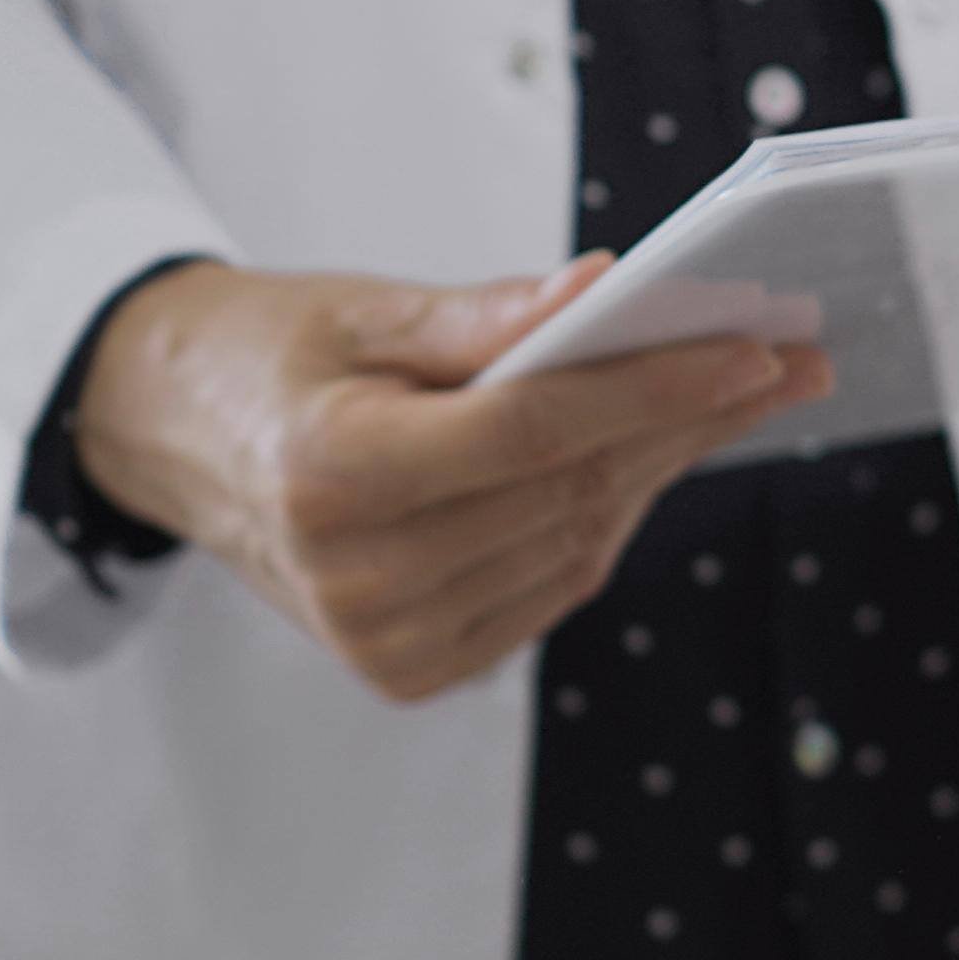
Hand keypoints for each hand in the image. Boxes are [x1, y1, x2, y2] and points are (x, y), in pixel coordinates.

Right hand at [68, 259, 829, 702]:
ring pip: (578, 544)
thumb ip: (485, 317)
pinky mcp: (410, 670)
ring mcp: (383, 640)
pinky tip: (644, 457)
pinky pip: (551, 588)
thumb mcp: (362, 311)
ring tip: (730, 395)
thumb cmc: (271, 356)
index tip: (754, 350)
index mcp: (329, 478)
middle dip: (687, 420)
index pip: (529, 432)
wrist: (173, 441)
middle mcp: (356, 577)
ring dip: (660, 467)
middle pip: (569, 489)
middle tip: (785, 360)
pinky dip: (605, 519)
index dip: (651, 389)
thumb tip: (602, 288)